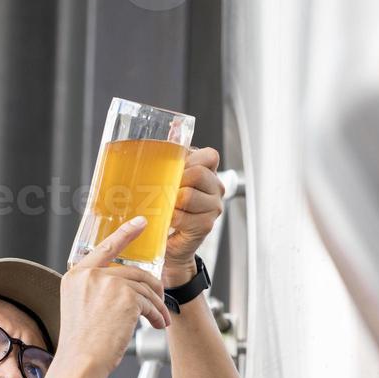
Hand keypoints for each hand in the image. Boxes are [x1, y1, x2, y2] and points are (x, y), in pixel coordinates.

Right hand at [57, 217, 170, 376]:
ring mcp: (108, 283)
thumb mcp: (80, 309)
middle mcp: (90, 275)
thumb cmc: (81, 344)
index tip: (140, 223)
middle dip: (152, 288)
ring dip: (156, 306)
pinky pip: (149, 302)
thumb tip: (129, 289)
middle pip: (133, 272)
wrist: (81, 361)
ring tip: (158, 320)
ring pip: (144, 288)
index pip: (104, 248)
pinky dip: (156, 314)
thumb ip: (97, 291)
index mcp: (76, 276)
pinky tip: (156, 325)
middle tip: (160, 300)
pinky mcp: (126, 296)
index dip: (125, 234)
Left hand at [163, 146, 224, 286]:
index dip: (189, 160)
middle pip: (197, 174)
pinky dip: (168, 217)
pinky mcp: (205, 225)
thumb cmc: (166, 208)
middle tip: (163, 190)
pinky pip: (182, 216)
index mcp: (209, 173)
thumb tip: (171, 134)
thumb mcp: (168, 180)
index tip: (173, 169)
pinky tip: (165, 219)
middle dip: (175, 180)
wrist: (170, 244)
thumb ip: (170, 160)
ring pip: (188, 195)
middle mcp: (215, 188)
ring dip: (170, 200)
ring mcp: (213, 208)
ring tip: (163, 205)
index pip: (209, 156)